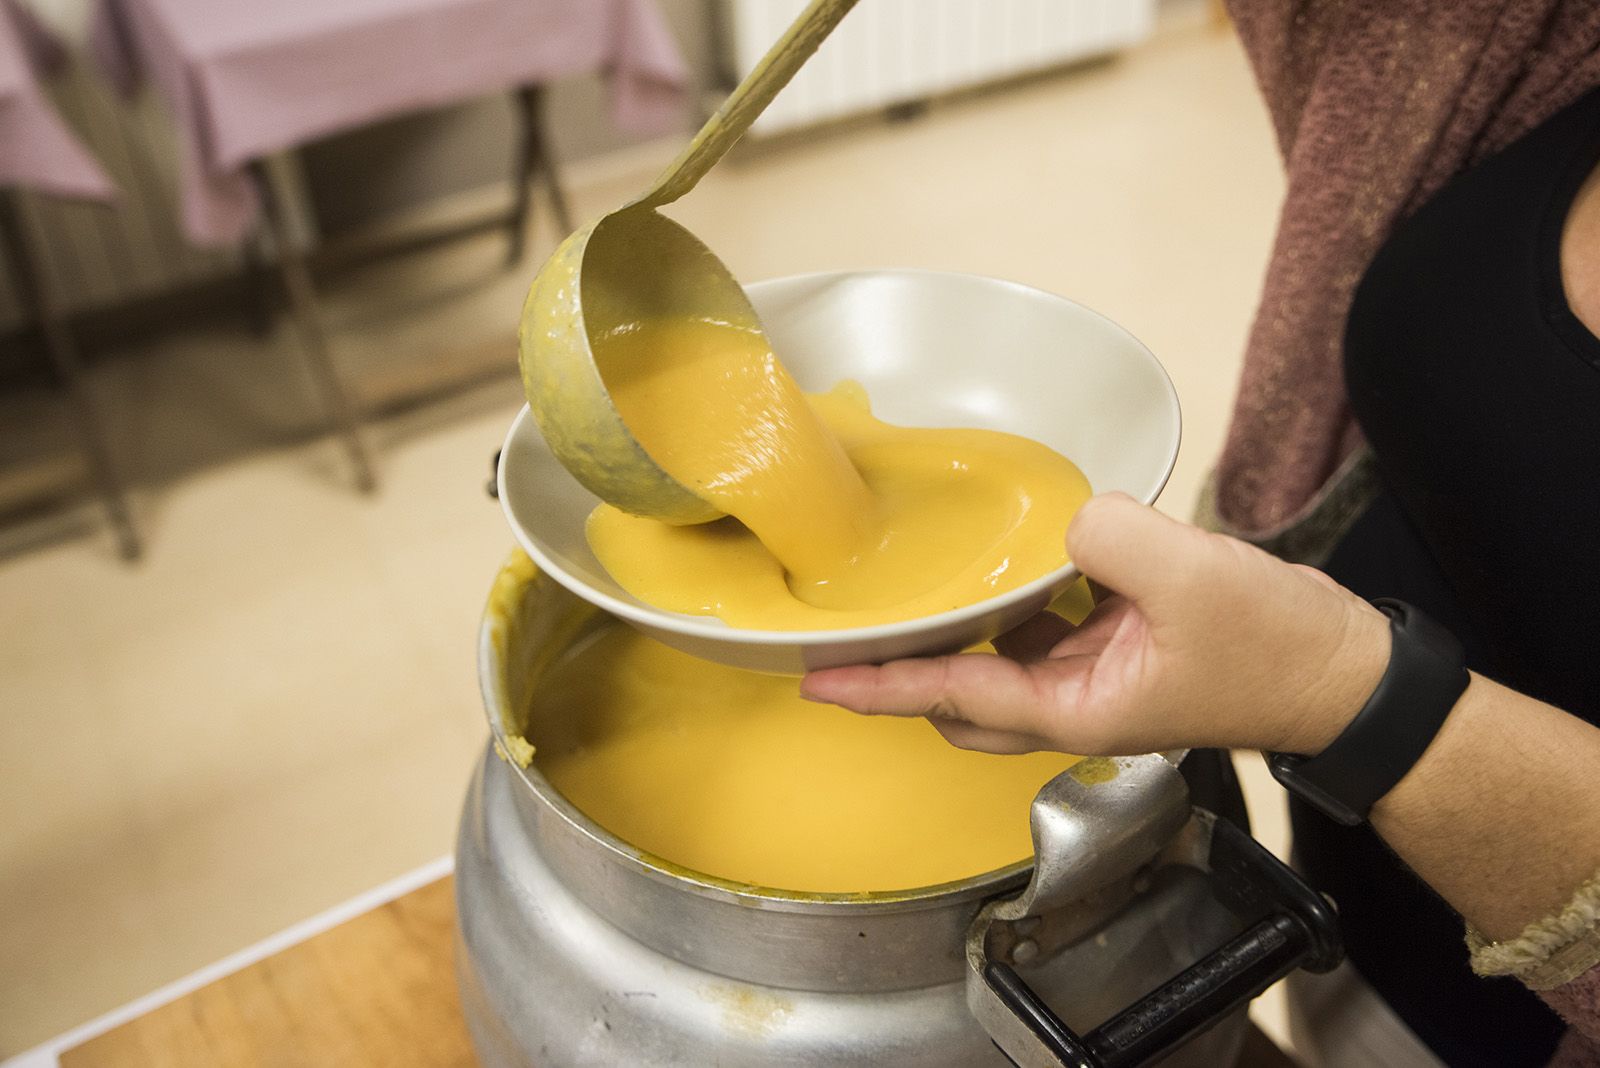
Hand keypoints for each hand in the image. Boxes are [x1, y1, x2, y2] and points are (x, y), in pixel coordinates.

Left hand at [801, 493, 1391, 756]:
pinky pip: (1046, 633)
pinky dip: (1018, 606)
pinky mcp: (1120, 652)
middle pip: (960, 700)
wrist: (1344, 675)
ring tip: (920, 591)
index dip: (882, 686)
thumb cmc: (1277, 648)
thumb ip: (1110, 538)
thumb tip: (1068, 524)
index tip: (820, 680)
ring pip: (1000, 667)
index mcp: (1076, 710)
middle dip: (907, 674)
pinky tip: (1017, 563)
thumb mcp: (1192, 577)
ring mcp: (1096, 681)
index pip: (954, 696)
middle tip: (858, 633)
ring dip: (962, 636)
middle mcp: (1074, 704)